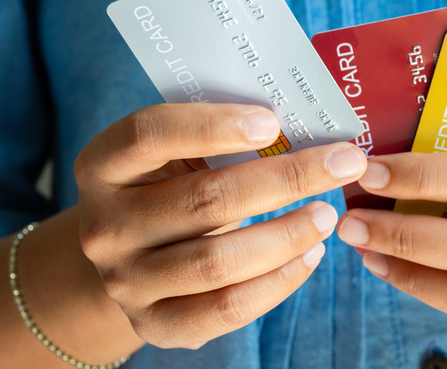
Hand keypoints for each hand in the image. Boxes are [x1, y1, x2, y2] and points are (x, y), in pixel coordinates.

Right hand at [75, 103, 365, 348]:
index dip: (211, 125)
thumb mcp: (174, 157)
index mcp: (102, 166)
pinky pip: (227, 308)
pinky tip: (311, 255)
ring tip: (329, 214)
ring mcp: (126, 281)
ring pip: (219, 261)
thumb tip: (304, 128)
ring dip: (288, 235)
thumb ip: (217, 140)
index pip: (148, 135)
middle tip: (344, 163)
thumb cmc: (168, 190)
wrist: (131, 258)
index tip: (273, 122)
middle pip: (204, 199)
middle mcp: (106, 226)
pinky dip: (279, 281)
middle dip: (287, 179)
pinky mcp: (156, 324)